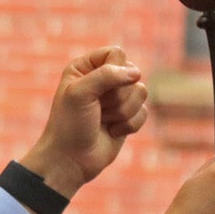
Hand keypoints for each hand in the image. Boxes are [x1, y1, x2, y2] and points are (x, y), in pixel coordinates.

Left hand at [17, 49, 149, 201]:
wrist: (70, 160)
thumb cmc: (70, 125)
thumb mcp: (80, 93)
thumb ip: (107, 75)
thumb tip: (137, 73)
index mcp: (86, 67)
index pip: (116, 53)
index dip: (114, 70)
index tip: (99, 88)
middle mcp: (103, 80)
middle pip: (132, 73)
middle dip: (117, 96)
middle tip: (97, 110)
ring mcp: (116, 99)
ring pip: (141, 92)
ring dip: (123, 111)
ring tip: (103, 121)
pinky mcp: (127, 117)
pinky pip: (144, 112)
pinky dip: (129, 125)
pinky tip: (112, 132)